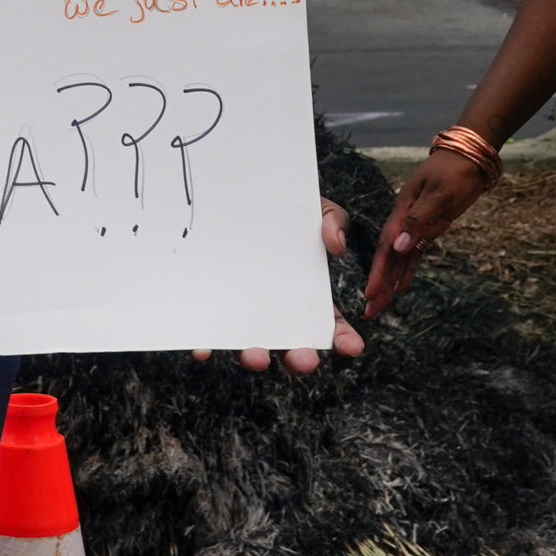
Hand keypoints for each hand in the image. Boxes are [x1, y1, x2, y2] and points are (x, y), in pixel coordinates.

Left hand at [192, 198, 366, 372]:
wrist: (238, 196)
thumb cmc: (283, 210)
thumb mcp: (313, 209)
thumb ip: (332, 221)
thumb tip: (336, 245)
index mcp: (304, 298)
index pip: (329, 326)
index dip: (342, 338)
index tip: (353, 347)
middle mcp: (274, 314)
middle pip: (290, 347)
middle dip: (299, 359)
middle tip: (305, 359)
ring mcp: (242, 315)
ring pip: (249, 347)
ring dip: (253, 357)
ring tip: (257, 356)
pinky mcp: (211, 311)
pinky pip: (208, 335)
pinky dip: (205, 346)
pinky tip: (202, 349)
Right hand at [363, 149, 495, 317]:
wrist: (471, 156)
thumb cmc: (455, 170)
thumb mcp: (440, 193)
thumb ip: (419, 220)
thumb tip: (398, 246)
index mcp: (403, 211)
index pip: (387, 247)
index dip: (379, 271)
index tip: (370, 294)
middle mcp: (405, 220)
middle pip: (389, 256)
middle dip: (380, 283)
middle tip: (370, 311)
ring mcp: (417, 225)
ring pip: (400, 258)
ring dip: (391, 281)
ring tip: (380, 305)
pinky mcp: (429, 227)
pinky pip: (415, 254)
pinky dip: (407, 271)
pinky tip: (401, 287)